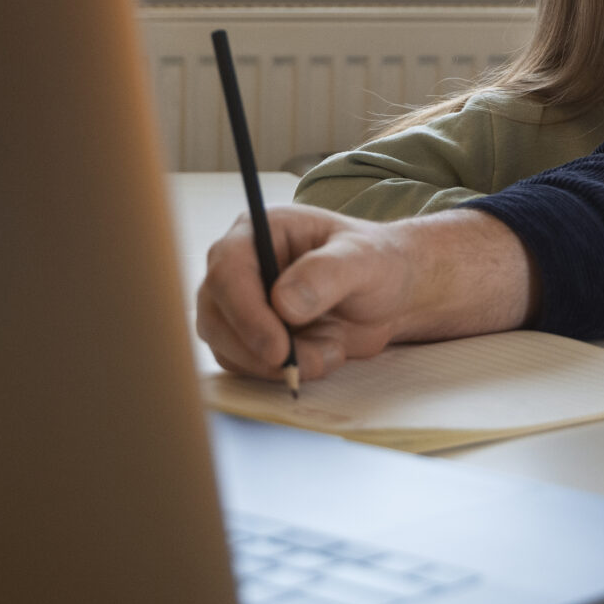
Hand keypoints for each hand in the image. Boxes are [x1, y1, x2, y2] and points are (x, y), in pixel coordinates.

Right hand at [194, 204, 536, 381]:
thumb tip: (282, 303)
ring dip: (276, 364)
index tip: (278, 348)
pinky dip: (282, 372)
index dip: (245, 312)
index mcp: (260, 231)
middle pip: (215, 314)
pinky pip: (245, 366)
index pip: (227, 269)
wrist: (389, 295)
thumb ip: (326, 273)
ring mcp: (238, 303)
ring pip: (226, 346)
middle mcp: (239, 265)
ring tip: (331, 349)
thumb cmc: (377, 264)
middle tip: (307, 362)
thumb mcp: (364, 260)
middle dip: (258, 348)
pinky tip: (322, 355)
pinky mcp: (246, 336)